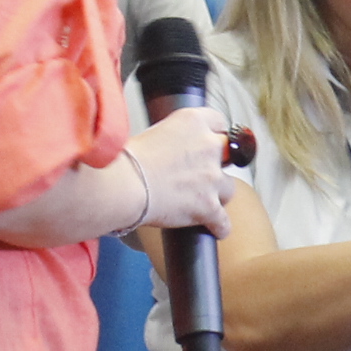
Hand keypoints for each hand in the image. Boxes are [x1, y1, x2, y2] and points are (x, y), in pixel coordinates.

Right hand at [124, 108, 235, 233]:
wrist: (122, 184)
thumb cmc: (125, 160)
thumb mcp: (153, 132)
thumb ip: (174, 138)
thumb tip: (175, 150)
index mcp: (193, 121)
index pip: (218, 122)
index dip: (213, 134)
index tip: (208, 143)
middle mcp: (208, 145)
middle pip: (229, 153)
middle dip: (217, 163)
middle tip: (201, 172)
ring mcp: (211, 176)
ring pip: (229, 188)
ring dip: (217, 194)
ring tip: (200, 200)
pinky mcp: (208, 205)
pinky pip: (223, 221)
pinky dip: (219, 227)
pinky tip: (214, 229)